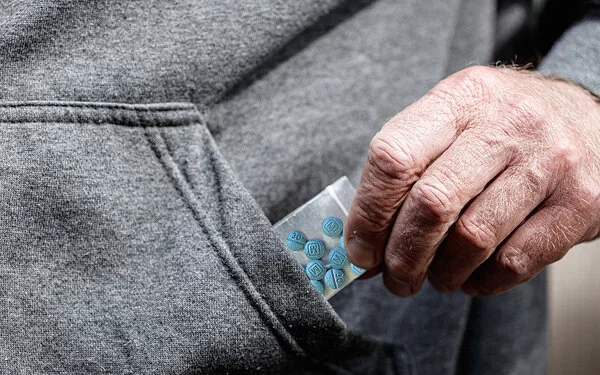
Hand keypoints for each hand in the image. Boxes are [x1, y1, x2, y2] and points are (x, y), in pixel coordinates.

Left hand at [345, 66, 599, 295]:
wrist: (592, 119)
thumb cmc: (505, 127)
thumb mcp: (455, 119)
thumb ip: (409, 167)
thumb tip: (364, 242)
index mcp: (460, 98)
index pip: (394, 157)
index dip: (368, 213)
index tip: (359, 250)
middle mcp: (507, 122)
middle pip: (432, 203)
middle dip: (402, 256)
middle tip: (395, 279)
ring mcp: (549, 161)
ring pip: (472, 238)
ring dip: (442, 273)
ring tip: (435, 278)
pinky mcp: (580, 202)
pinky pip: (515, 260)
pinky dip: (483, 281)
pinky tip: (471, 277)